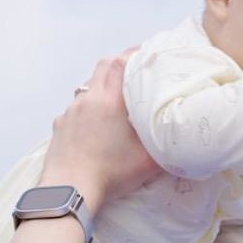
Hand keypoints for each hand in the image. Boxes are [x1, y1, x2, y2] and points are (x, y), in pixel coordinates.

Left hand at [41, 52, 161, 210]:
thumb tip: (182, 140)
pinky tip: (93, 126)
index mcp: (110, 101)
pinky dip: (86, 109)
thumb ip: (165, 146)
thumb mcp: (147, 162)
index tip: (146, 54)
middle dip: (118, 64)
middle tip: (132, 74)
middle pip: (102, 66)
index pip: (121, 62)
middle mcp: (88, 100)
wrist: (70, 190)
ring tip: (113, 102)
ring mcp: (70, 112)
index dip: (134, 53)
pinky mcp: (59, 126)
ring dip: (101, 87)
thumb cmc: (110, 174)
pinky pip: (74, 109)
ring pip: (87, 87)